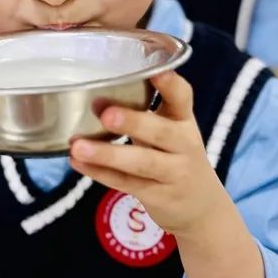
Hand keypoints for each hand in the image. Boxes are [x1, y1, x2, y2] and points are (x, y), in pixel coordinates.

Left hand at [68, 71, 230, 237]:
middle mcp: (184, 145)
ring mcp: (173, 173)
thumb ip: (141, 114)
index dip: (171, 85)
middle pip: (161, 133)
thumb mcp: (171, 131)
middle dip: (133, 122)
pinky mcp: (158, 196)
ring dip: (107, 154)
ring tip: (78, 146)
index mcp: (184, 120)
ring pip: (141, 162)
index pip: (183, 98)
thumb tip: (94, 99)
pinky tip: (77, 162)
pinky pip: (126, 183)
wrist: (200, 206)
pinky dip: (100, 173)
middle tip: (106, 114)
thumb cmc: (175, 157)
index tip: (156, 71)